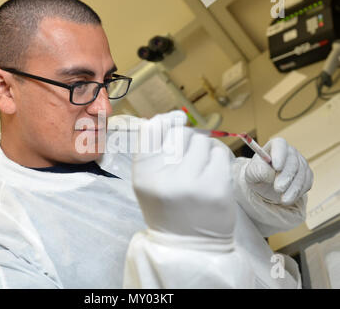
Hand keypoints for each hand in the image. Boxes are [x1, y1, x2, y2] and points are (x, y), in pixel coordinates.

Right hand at [132, 111, 235, 237]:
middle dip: (188, 141)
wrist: (189, 246)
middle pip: (181, 133)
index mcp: (142, 175)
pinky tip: (213, 175)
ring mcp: (191, 182)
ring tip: (201, 170)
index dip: (166, 119)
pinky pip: (220, 153)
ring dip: (204, 150)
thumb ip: (154, 150)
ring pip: (203, 140)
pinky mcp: (217, 187)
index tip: (176, 120)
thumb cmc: (168, 209)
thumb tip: (177, 116)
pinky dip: (218, 160)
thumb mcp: (148, 181)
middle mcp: (164, 177)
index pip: (151, 129)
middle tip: (189, 161)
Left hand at [245, 138, 312, 205]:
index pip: (280, 145)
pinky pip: (306, 183)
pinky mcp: (307, 175)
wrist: (265, 185)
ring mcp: (301, 163)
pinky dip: (297, 193)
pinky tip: (288, 198)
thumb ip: (257, 170)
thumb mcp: (251, 173)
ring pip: (301, 175)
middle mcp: (290, 152)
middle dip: (286, 177)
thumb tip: (268, 174)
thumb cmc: (257, 174)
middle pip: (293, 162)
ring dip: (292, 189)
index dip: (279, 155)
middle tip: (278, 189)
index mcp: (275, 146)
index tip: (276, 167)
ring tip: (282, 200)